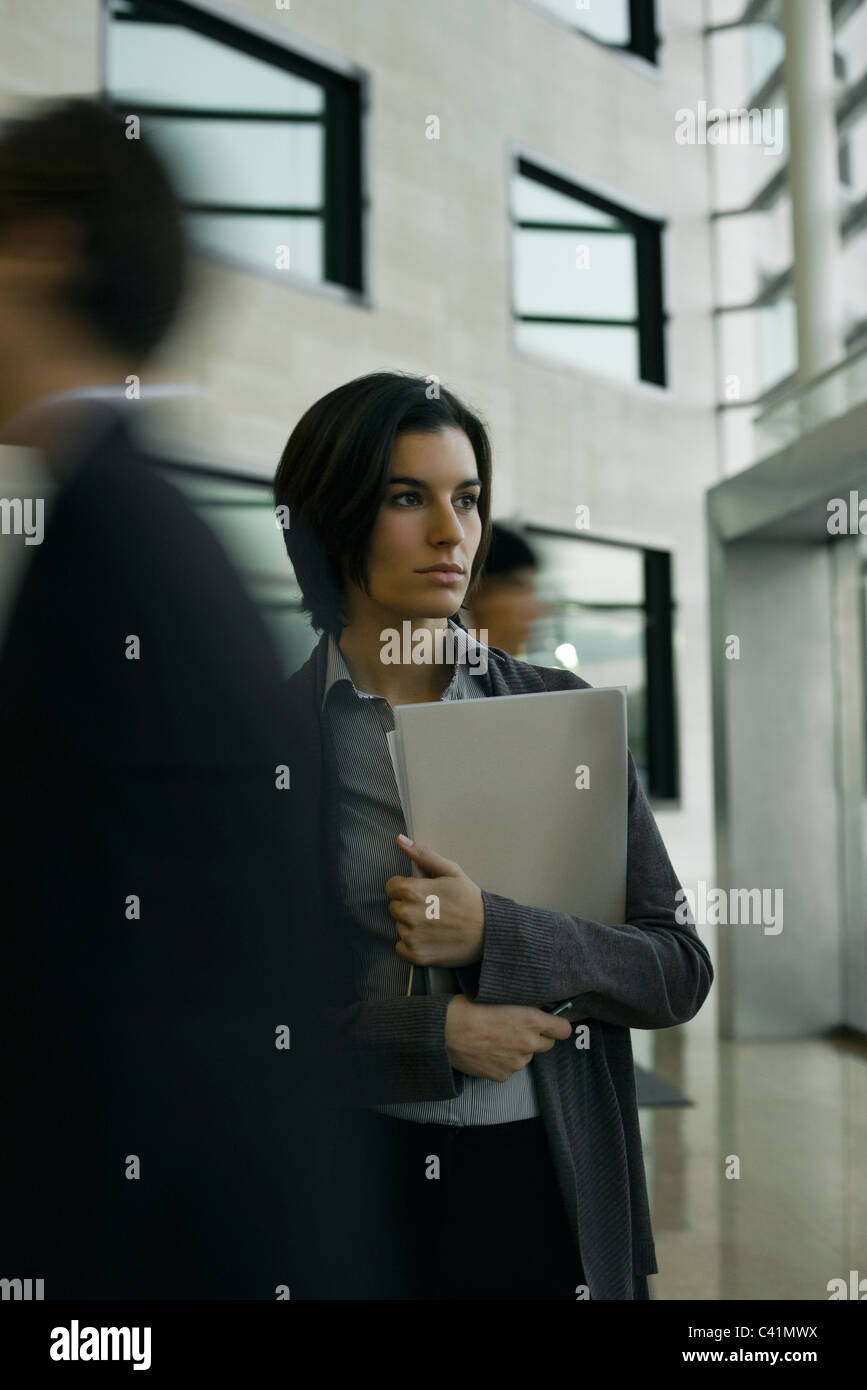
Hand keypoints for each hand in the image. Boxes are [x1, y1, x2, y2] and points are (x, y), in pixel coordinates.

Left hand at [385, 835, 484, 968]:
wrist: (490, 933)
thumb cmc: (471, 900)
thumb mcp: (451, 871)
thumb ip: (423, 855)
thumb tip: (400, 840)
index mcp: (413, 891)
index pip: (392, 887)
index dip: (407, 888)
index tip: (425, 893)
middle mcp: (408, 914)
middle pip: (394, 907)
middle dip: (409, 906)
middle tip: (433, 909)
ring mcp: (411, 936)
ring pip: (399, 927)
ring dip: (412, 926)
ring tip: (435, 925)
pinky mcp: (415, 955)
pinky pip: (401, 948)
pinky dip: (412, 945)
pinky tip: (431, 939)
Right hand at [444, 995, 571, 1081]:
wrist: (445, 1032)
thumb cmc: (469, 1008)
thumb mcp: (501, 996)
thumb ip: (524, 1006)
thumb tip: (537, 1008)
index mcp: (531, 1021)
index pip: (564, 1029)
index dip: (557, 1025)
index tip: (551, 1022)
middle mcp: (528, 1044)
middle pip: (548, 1044)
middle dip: (537, 1037)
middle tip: (518, 1029)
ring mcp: (516, 1063)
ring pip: (527, 1056)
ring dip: (518, 1049)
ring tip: (496, 1039)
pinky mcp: (502, 1075)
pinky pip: (510, 1068)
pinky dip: (503, 1061)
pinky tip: (487, 1051)